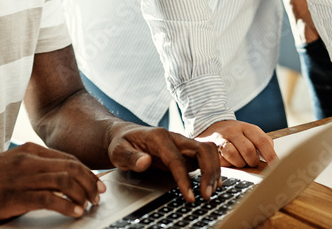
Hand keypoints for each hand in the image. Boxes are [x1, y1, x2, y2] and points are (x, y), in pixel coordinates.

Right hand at [0, 142, 105, 220]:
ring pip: (64, 180)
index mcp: (30, 151)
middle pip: (71, 167)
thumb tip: (63, 177)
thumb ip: (36, 166)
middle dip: (90, 182)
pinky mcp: (17, 195)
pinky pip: (49, 198)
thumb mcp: (14, 163)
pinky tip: (73, 211)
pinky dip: (66, 205)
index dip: (87, 172)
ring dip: (81, 194)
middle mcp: (29, 161)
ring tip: (87, 205)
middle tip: (97, 196)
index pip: (68, 158)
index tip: (97, 183)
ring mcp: (23, 177)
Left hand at [106, 124, 221, 201]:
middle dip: (209, 172)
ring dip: (213, 171)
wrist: (124, 135)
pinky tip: (211, 184)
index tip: (189, 196)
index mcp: (159, 137)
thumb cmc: (121, 144)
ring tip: (210, 192)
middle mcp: (175, 138)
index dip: (184, 179)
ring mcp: (182, 144)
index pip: (177, 159)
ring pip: (207, 152)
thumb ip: (130, 157)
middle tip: (206, 195)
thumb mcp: (118, 151)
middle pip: (202, 149)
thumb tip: (145, 162)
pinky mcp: (185, 152)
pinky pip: (204, 158)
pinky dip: (211, 170)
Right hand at [196, 120, 277, 168]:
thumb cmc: (233, 135)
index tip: (276, 166)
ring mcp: (221, 137)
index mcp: (247, 127)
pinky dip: (227, 164)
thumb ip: (261, 144)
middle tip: (250, 163)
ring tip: (238, 162)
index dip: (270, 155)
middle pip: (249, 150)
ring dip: (238, 163)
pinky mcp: (210, 146)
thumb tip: (273, 161)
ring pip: (234, 155)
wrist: (210, 126)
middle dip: (252, 161)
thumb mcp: (248, 134)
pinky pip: (221, 159)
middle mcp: (234, 130)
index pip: (262, 141)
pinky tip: (227, 161)